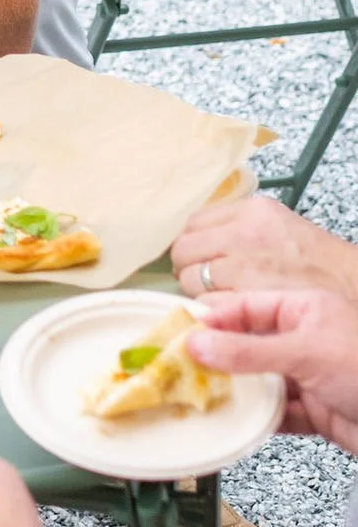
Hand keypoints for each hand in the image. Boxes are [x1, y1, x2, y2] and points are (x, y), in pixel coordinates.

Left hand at [173, 193, 357, 309]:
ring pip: (190, 280)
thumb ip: (238, 228)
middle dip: (189, 268)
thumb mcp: (279, 226)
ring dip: (197, 292)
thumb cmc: (317, 263)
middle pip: (184, 251)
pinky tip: (227, 315)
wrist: (351, 289)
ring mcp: (244, 267)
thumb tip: (196, 242)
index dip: (194, 245)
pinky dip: (211, 312)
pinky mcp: (248, 299)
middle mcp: (243, 234)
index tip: (199, 259)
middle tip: (204, 282)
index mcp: (251, 211)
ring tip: (219, 299)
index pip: (192, 225)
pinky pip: (208, 305)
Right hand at [185, 287, 357, 452]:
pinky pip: (277, 414)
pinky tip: (237, 425)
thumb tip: (197, 343)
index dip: (213, 317)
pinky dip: (258, 421)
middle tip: (179, 368)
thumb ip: (249, 350)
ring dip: (236, 392)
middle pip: (249, 345)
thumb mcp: (305, 352)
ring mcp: (310, 377)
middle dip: (217, 357)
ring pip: (260, 382)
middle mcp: (305, 340)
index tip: (178, 331)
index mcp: (304, 308)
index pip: (247, 306)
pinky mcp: (316, 412)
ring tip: (200, 398)